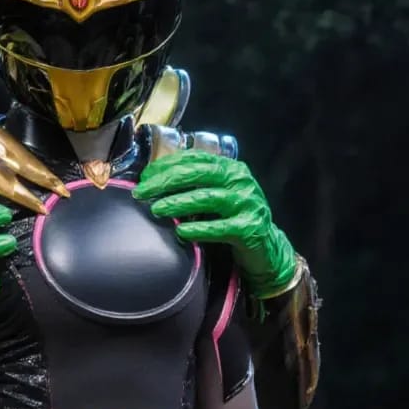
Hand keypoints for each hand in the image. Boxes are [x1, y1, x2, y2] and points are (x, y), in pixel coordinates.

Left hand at [132, 150, 296, 298]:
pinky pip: (220, 228)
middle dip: (166, 181)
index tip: (145, 177)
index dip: (167, 166)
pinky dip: (198, 229)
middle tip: (142, 192)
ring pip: (208, 198)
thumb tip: (154, 182)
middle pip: (199, 174)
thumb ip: (195, 186)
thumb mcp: (217, 196)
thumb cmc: (233, 220)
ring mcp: (247, 203)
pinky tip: (180, 232)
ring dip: (178, 203)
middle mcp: (240, 181)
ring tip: (156, 209)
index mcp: (230, 168)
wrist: (266, 248)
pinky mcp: (249, 229)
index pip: (195, 160)